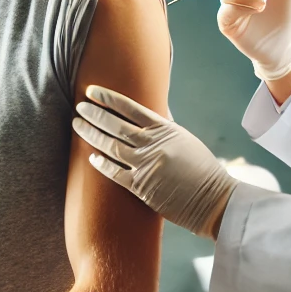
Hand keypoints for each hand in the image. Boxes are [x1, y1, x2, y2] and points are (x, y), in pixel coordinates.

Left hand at [72, 85, 237, 238]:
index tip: (92, 92)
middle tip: (79, 107)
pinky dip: (102, 164)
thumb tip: (155, 110)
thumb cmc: (202, 170)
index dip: (109, 98)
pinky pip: (115, 173)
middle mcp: (153, 144)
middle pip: (116, 125)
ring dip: (92, 134)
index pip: (131, 108)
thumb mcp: (185, 141)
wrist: (212, 200)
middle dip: (94, 114)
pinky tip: (91, 157)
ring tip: (77, 125)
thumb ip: (166, 127)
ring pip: (111, 146)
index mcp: (165, 130)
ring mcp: (146, 165)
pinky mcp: (142, 187)